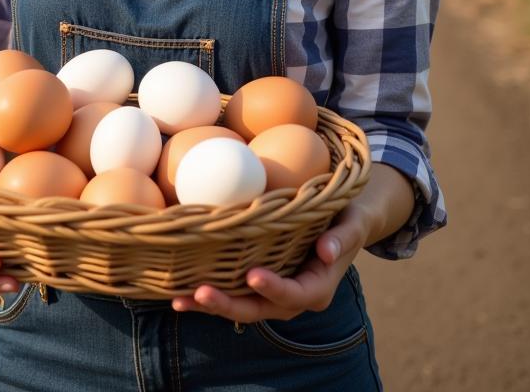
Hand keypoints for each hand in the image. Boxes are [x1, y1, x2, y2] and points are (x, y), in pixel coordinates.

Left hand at [170, 201, 372, 322]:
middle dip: (229, 305)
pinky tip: (178, 292)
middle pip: (259, 309)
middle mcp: (292, 298)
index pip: (294, 295)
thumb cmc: (347, 219)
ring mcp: (272, 293)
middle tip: (201, 293)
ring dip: (210, 305)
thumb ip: (342, 238)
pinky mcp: (256, 284)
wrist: (342, 224)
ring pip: (240, 306)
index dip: (274, 288)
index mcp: (317, 287)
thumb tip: (326, 251)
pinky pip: (232, 293)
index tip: (253, 275)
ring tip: (179, 299)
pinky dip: (207, 295)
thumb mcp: (351, 224)